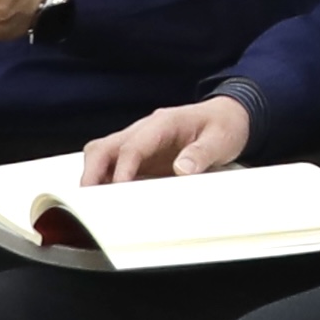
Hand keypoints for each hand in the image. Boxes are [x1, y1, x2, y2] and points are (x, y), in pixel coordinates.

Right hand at [80, 95, 250, 184]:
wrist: (229, 116)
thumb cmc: (224, 124)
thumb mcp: (221, 139)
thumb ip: (201, 154)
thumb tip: (182, 169)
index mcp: (163, 123)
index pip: (132, 146)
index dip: (122, 169)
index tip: (118, 190)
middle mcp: (145, 130)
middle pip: (104, 147)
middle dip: (92, 172)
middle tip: (90, 200)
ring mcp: (140, 142)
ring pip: (103, 154)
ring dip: (95, 176)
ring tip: (94, 203)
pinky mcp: (141, 155)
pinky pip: (114, 164)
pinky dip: (106, 180)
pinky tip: (109, 198)